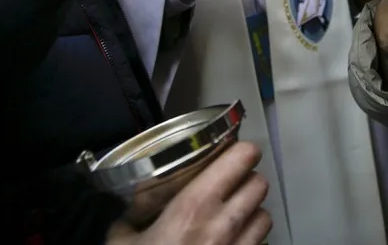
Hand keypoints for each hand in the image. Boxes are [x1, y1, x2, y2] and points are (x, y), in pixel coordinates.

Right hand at [107, 141, 271, 244]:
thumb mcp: (122, 239)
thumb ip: (135, 215)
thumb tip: (136, 205)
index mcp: (194, 207)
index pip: (241, 159)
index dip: (240, 152)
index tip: (231, 152)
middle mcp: (225, 225)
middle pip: (259, 184)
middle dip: (245, 181)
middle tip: (228, 185)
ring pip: (266, 215)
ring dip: (252, 212)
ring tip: (232, 217)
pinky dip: (251, 240)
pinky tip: (232, 243)